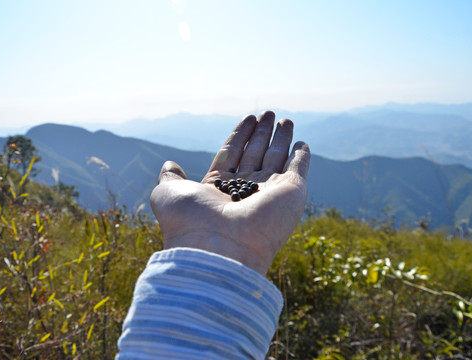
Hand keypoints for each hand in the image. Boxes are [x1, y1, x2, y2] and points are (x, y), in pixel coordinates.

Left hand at [149, 111, 310, 274]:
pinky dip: (302, 157)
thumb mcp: (168, 193)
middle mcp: (245, 190)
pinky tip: (302, 144)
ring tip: (285, 119)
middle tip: (268, 113)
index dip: (241, 135)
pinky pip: (298, 169)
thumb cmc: (190, 221)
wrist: (219, 246)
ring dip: (281, 139)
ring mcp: (269, 192)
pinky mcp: (291, 193)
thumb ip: (170, 177)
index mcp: (219, 188)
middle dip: (262, 133)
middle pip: (256, 153)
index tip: (249, 117)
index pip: (232, 153)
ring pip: (277, 158)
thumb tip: (169, 165)